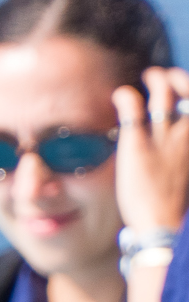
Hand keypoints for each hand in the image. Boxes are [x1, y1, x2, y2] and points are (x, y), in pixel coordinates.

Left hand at [113, 66, 188, 233]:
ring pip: (161, 98)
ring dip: (154, 81)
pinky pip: (132, 113)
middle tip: (160, 76)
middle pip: (187, 95)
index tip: (182, 84)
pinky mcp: (136, 147)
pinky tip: (119, 96)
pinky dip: (125, 97)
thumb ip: (181, 150)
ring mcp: (162, 141)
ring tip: (146, 77)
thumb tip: (175, 138)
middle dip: (176, 78)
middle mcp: (185, 137)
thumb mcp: (184, 170)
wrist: (162, 226)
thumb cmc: (172, 202)